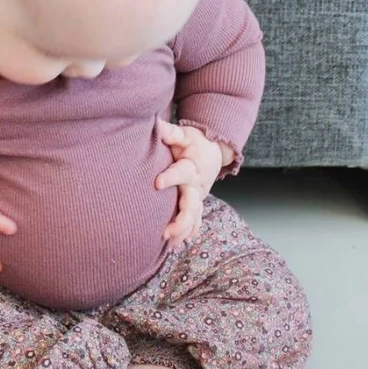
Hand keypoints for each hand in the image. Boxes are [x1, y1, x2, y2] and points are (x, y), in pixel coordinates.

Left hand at [155, 120, 223, 247]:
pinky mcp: (197, 204)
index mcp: (192, 166)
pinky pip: (195, 222)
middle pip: (192, 204)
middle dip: (182, 218)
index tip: (157, 182)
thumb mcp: (183, 135)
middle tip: (166, 230)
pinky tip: (177, 245)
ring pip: (194, 217)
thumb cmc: (193, 142)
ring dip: (183, 230)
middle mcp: (196, 185)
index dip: (171, 177)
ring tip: (170, 242)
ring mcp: (198, 197)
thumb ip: (169, 132)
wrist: (212, 152)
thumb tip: (155, 124)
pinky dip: (188, 233)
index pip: (182, 172)